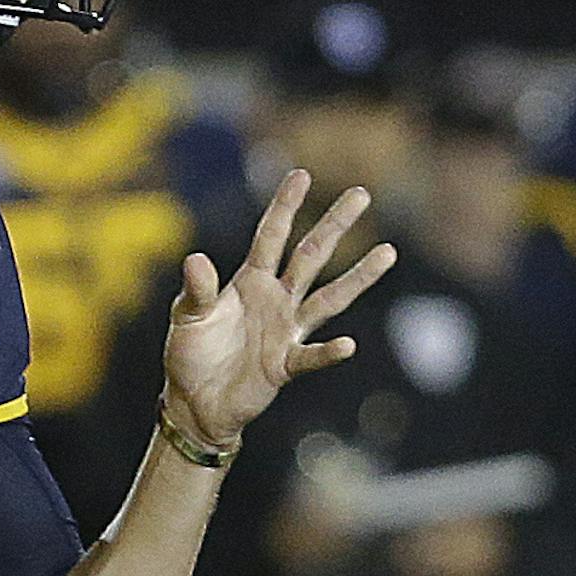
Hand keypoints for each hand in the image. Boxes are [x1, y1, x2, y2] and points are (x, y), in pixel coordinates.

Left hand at [161, 169, 395, 447]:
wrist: (196, 402)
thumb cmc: (191, 352)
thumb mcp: (187, 316)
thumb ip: (196, 289)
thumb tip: (195, 258)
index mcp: (250, 281)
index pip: (271, 235)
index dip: (285, 206)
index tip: (301, 174)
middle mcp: (275, 300)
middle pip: (310, 255)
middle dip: (334, 225)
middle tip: (361, 194)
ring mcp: (286, 331)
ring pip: (328, 299)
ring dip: (357, 277)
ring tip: (387, 252)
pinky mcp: (285, 366)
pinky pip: (311, 356)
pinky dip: (328, 352)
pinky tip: (348, 344)